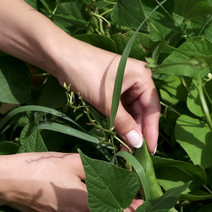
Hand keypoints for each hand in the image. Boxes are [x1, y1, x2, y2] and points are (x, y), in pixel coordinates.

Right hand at [0, 152, 142, 211]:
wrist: (2, 182)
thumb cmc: (38, 168)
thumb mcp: (73, 162)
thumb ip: (100, 172)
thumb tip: (120, 177)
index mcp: (87, 206)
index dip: (136, 208)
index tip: (146, 198)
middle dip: (126, 208)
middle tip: (135, 192)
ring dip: (112, 210)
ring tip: (120, 192)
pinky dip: (96, 211)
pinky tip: (97, 195)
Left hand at [51, 39, 159, 153]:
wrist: (59, 56)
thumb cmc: (85, 72)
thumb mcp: (106, 101)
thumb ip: (123, 123)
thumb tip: (137, 144)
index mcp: (142, 76)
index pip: (152, 108)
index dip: (151, 130)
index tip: (150, 150)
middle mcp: (138, 80)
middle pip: (143, 111)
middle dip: (139, 132)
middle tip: (136, 155)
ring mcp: (125, 84)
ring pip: (132, 112)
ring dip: (129, 130)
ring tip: (126, 150)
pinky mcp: (113, 89)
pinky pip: (122, 109)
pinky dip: (120, 122)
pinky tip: (119, 137)